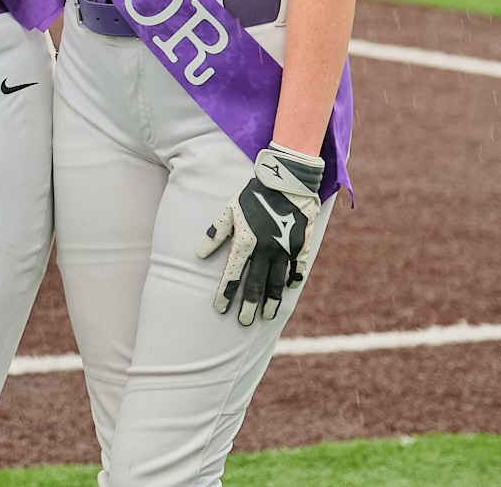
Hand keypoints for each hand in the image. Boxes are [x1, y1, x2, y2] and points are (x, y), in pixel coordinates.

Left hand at [196, 143, 323, 325]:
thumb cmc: (253, 193)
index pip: (232, 273)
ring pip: (277, 282)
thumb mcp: (230, 209)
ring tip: (266, 316)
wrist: (286, 179)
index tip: (220, 309)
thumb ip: (215, 232)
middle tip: (243, 322)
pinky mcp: (301, 245)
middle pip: (256, 284)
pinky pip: (297, 268)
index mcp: (246, 241)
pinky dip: (293, 280)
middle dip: (249, 305)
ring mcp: (285, 249)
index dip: (225, 292)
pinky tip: (289, 289)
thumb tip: (199, 253)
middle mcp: (266, 250)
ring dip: (271, 301)